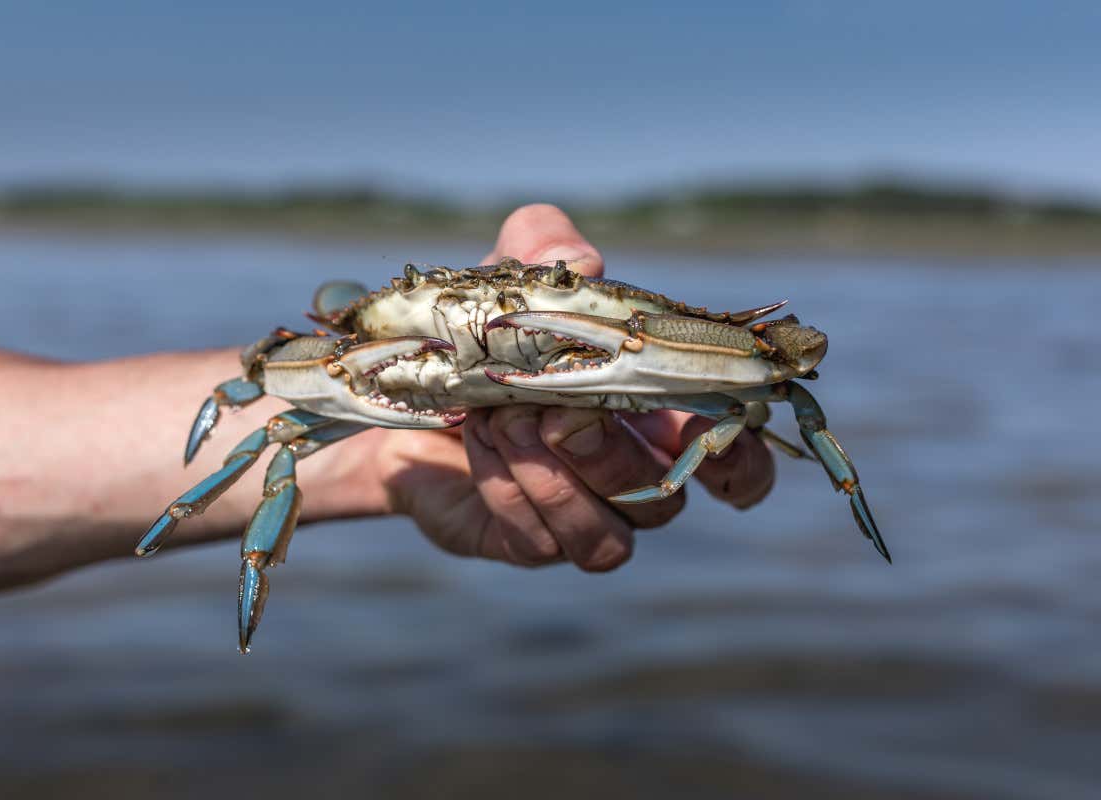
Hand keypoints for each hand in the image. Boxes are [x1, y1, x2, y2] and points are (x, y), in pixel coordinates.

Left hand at [364, 204, 774, 570]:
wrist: (400, 386)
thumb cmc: (482, 330)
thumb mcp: (508, 274)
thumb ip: (545, 244)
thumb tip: (583, 263)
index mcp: (657, 418)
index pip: (738, 469)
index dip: (741, 464)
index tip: (703, 430)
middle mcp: (630, 480)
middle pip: (660, 501)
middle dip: (607, 454)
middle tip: (551, 409)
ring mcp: (580, 519)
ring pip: (606, 541)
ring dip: (554, 480)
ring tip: (498, 418)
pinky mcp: (525, 541)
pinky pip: (538, 541)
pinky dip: (507, 488)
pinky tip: (474, 438)